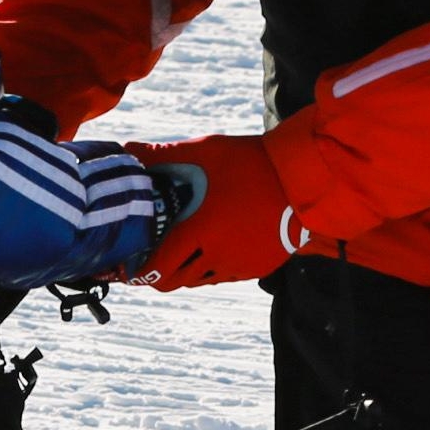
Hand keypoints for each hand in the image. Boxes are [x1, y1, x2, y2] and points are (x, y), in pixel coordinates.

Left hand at [130, 134, 306, 290]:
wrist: (303, 177)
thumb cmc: (250, 161)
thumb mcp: (205, 152)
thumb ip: (163, 155)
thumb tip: (127, 149)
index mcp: (199, 231)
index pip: (158, 267)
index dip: (139, 270)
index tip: (129, 264)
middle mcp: (217, 255)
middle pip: (174, 280)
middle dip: (157, 272)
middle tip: (149, 256)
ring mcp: (240, 264)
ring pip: (199, 280)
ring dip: (184, 269)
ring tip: (178, 249)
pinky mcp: (258, 266)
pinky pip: (224, 275)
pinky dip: (210, 266)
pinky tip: (209, 246)